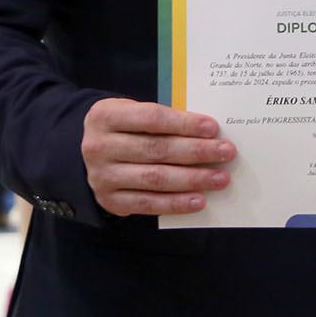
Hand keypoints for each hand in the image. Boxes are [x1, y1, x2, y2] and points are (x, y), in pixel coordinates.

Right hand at [80, 98, 234, 215]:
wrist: (88, 154)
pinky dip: (176, 203)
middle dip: (197, 151)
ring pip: (155, 178)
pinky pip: (148, 204)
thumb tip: (208, 133)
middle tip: (226, 152)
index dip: (184, 124)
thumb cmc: (123, 128)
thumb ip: (162, 119)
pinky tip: (199, 200)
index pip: (152, 118)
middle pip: (157, 149)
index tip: (213, 128)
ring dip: (193, 179)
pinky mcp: (109, 200)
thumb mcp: (132, 112)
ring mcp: (102, 176)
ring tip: (220, 178)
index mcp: (105, 116)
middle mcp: (99, 146)